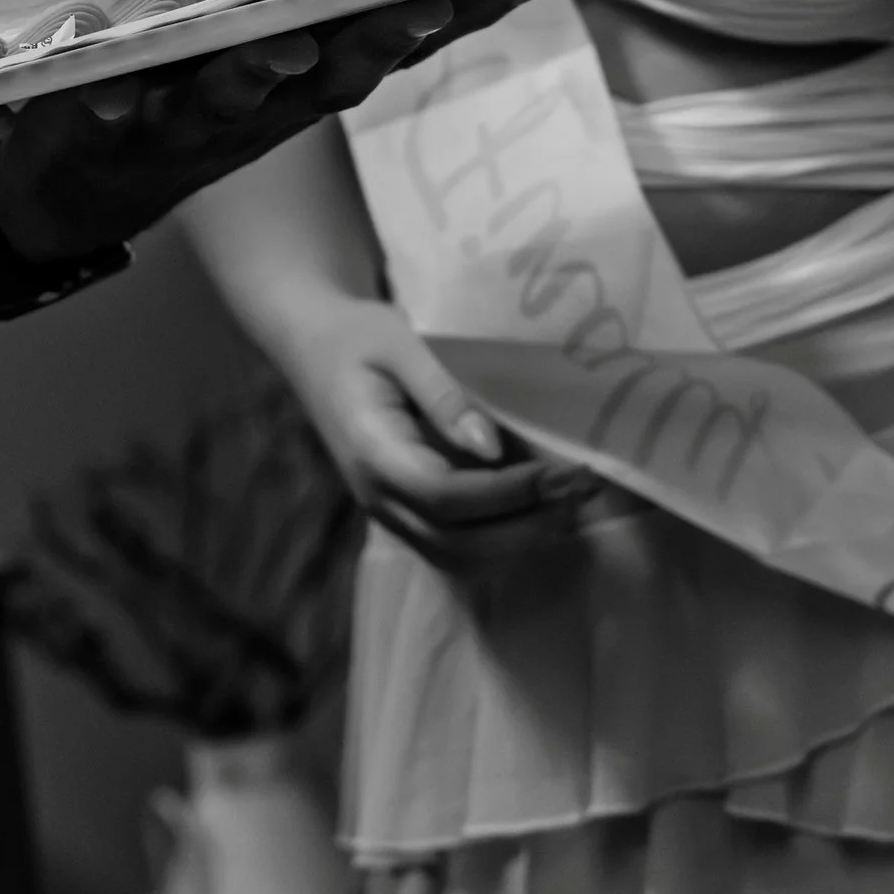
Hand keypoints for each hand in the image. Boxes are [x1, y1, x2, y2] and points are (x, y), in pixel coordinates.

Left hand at [0, 0, 541, 260]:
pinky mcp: (103, 129)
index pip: (389, 43)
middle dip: (374, 40)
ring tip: (284, 49)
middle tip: (419, 4)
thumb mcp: (270, 47)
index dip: (456, 17)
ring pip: (227, 97)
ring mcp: (181, 122)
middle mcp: (258, 107)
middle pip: (328, 78)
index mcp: (303, 80)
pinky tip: (107, 97)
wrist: (77, 192)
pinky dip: (108, 102)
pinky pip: (105, 112)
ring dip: (257, 74)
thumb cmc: (189, 99)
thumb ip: (332, 5)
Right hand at [284, 295, 593, 544]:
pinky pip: (454, 547)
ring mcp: (387, 510)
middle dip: (527, 525)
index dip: (508, 494)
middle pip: (456, 543)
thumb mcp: (397, 342)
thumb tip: (491, 447)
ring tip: (570, 502)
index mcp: (372, 453)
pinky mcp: (402, 510)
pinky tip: (539, 510)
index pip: (445, 497)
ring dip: (519, 540)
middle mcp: (376, 496)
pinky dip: (501, 540)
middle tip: (582, 488)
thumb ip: (443, 394)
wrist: (311, 344)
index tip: (562, 472)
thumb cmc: (356, 335)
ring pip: (458, 557)